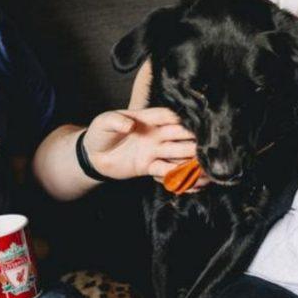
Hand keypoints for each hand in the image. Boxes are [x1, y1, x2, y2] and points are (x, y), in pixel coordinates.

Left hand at [82, 107, 197, 180]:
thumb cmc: (100, 134)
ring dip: (190, 160)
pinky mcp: (150, 167)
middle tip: (204, 147)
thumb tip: (128, 125)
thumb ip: (115, 121)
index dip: (177, 119)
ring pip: (178, 154)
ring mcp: (154, 151)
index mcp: (146, 119)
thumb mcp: (103, 122)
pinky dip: (179, 176)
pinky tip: (191, 181)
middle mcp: (155, 134)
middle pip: (179, 135)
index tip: (186, 124)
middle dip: (191, 140)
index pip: (166, 116)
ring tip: (204, 167)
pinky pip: (167, 171)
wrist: (93, 156)